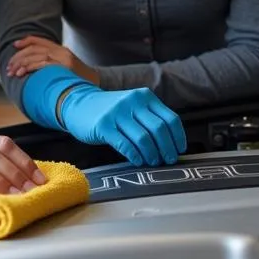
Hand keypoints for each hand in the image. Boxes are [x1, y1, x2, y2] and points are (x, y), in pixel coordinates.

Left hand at [7, 35, 98, 84]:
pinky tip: (22, 72)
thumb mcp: (66, 67)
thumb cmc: (79, 80)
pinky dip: (30, 67)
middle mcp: (61, 51)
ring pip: (36, 56)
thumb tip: (32, 66)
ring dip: (21, 64)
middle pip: (34, 48)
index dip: (25, 41)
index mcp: (61, 49)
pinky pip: (43, 64)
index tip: (15, 45)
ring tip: (13, 72)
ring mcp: (64, 59)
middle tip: (9, 67)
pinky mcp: (64, 67)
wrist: (97, 85)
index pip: (39, 40)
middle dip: (18, 57)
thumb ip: (52, 63)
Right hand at [60, 86, 185, 166]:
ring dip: (151, 154)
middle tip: (168, 160)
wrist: (79, 103)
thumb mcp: (133, 106)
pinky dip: (135, 156)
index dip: (178, 137)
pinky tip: (137, 161)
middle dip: (167, 149)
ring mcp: (117, 113)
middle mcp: (133, 102)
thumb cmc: (111, 111)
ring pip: (143, 138)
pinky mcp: (103, 125)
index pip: (170, 118)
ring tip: (152, 162)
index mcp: (145, 96)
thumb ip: (150, 118)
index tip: (179, 150)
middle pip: (159, 129)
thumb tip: (171, 144)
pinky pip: (125, 144)